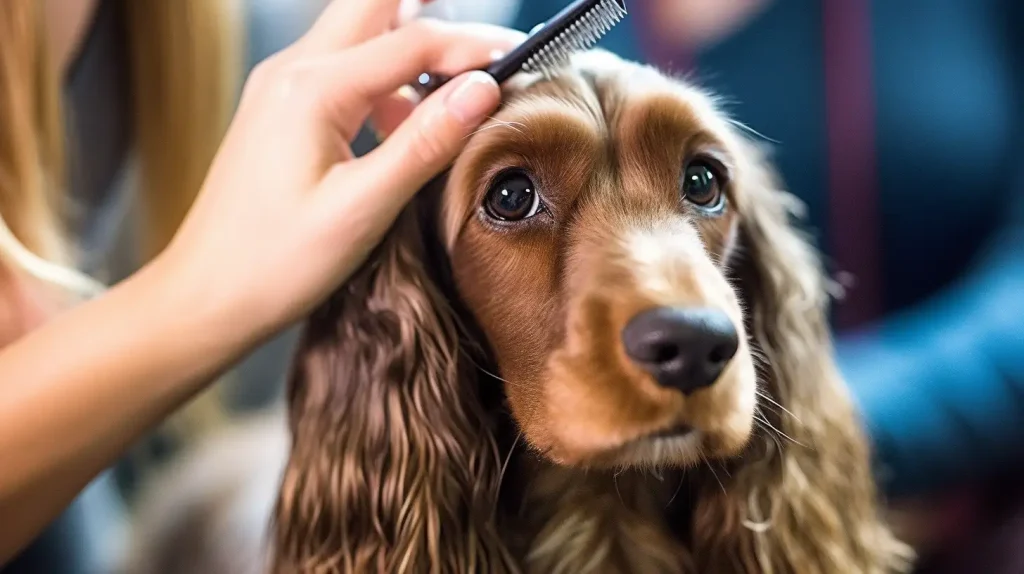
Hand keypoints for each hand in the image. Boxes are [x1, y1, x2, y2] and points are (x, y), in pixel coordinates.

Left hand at [157, 0, 524, 341]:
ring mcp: (282, 87)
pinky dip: (385, 82)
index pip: (413, 39)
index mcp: (312, 89)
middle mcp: (292, 71)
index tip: (519, 61)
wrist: (205, 296)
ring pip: (359, 33)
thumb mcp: (363, 207)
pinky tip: (406, 126)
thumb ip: (425, 142)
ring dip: (410, 47)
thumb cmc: (274, 262)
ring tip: (456, 91)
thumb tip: (482, 90)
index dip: (473, 47)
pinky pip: (343, 72)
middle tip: (489, 49)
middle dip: (434, 18)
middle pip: (375, 4)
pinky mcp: (281, 111)